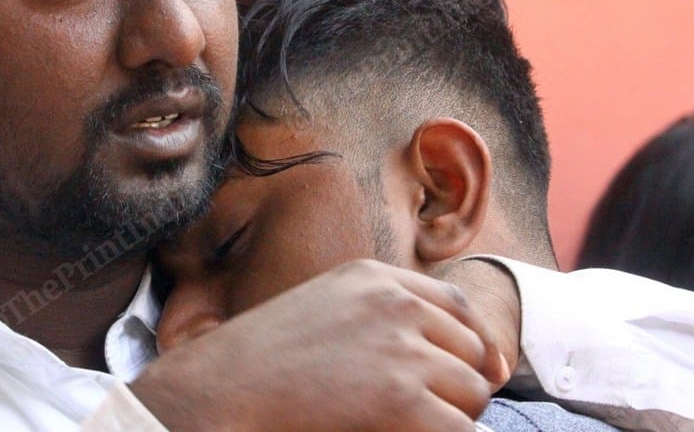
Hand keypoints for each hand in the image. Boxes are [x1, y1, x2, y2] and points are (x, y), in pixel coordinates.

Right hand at [130, 259, 506, 430]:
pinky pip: (459, 428)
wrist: (218, 390)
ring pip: (471, 392)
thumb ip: (379, 317)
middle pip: (471, 350)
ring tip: (404, 424)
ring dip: (449, 417)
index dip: (468, 346)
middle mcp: (393, 302)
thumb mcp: (321, 311)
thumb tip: (475, 359)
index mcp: (372, 276)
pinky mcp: (400, 396)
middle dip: (455, 386)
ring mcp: (400, 347)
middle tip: (419, 413)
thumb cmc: (259, 363)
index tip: (473, 375)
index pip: (455, 305)